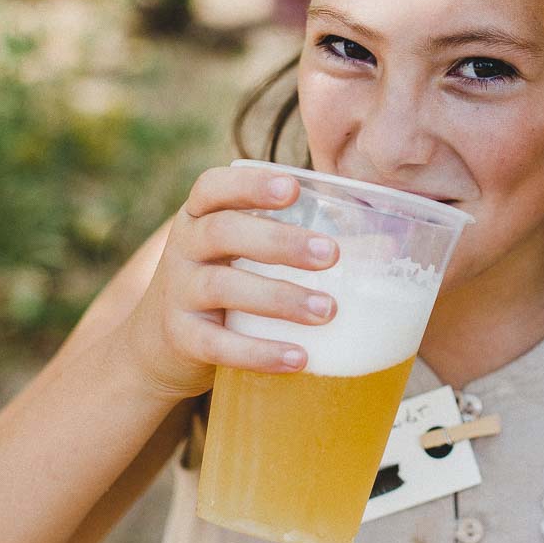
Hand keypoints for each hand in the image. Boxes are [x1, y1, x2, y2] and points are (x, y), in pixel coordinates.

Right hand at [118, 165, 338, 402]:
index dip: (250, 184)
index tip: (293, 188)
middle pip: (224, 232)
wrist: (155, 347)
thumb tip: (388, 247)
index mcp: (201, 217)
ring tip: (327, 311)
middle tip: (331, 255)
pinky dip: (259, 352)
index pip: (213, 187)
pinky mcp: (181, 339)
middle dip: (279, 241)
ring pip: (223, 287)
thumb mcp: (247, 258)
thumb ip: (302, 245)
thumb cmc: (223, 288)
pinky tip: (298, 359)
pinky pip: (218, 345)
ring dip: (279, 298)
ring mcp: (178, 294)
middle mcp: (184, 248)